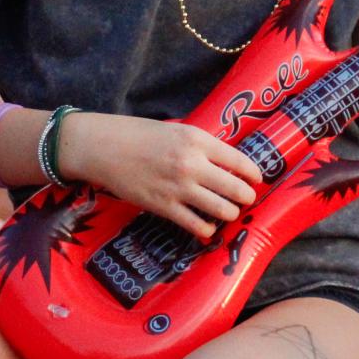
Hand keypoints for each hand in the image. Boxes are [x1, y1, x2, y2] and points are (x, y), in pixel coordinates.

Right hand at [57, 115, 262, 238]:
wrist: (103, 148)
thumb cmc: (137, 135)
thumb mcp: (175, 129)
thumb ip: (201, 145)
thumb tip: (226, 162)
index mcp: (197, 140)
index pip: (241, 161)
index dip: (254, 174)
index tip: (256, 180)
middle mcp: (192, 164)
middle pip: (237, 190)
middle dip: (246, 198)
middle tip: (244, 200)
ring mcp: (179, 188)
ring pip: (223, 211)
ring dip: (229, 214)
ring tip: (226, 212)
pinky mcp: (163, 207)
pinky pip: (197, 225)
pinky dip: (206, 229)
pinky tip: (206, 226)